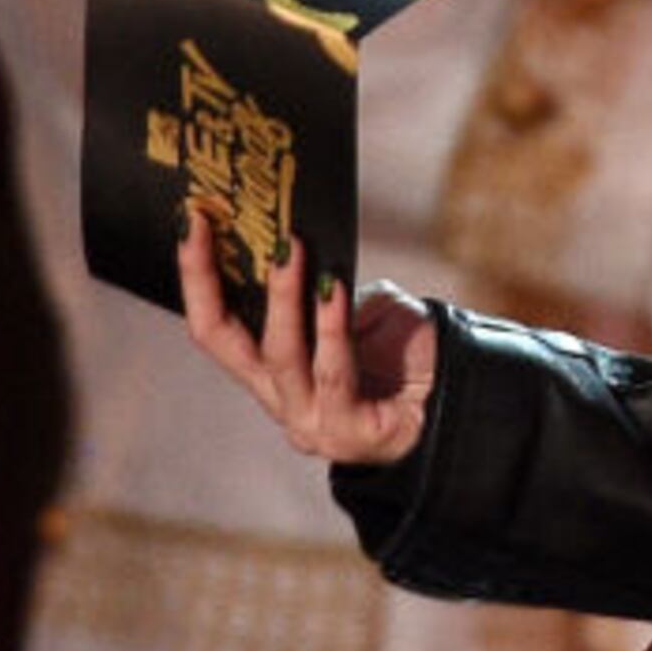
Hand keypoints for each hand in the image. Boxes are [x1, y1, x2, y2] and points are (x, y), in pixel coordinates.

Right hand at [177, 212, 434, 464]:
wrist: (460, 399)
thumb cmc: (405, 353)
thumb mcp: (357, 309)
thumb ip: (325, 288)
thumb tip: (297, 240)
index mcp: (271, 373)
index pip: (215, 325)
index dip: (197, 276)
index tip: (191, 221)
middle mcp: (280, 399)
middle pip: (223, 341)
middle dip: (207, 280)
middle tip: (209, 225)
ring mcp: (310, 421)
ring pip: (279, 355)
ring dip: (283, 297)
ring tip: (289, 249)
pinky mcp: (348, 430)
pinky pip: (333, 372)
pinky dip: (332, 327)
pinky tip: (335, 289)